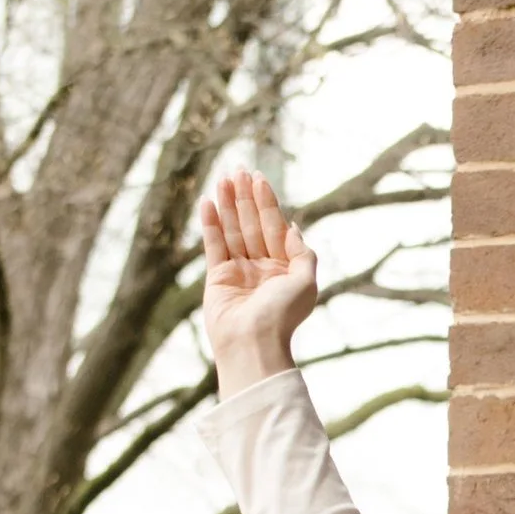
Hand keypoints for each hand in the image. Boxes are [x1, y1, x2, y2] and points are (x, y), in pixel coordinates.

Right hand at [200, 167, 319, 389]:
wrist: (252, 343)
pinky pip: (213, 245)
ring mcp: (239, 272)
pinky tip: (208, 203)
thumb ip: (303, 253)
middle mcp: (262, 268)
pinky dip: (210, 224)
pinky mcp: (217, 278)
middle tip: (238, 170)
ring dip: (228, 205)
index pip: (274, 227)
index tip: (259, 178)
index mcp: (285, 268)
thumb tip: (294, 228)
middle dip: (246, 198)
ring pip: (232, 230)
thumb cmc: (282, 315)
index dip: (267, 202)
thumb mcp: (305, 281)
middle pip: (252, 224)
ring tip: (223, 179)